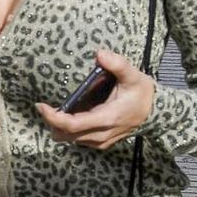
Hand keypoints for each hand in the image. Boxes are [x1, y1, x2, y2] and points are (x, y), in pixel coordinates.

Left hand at [35, 49, 154, 149]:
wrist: (156, 113)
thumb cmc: (142, 94)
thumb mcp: (134, 76)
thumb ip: (118, 64)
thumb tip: (100, 53)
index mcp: (106, 119)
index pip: (71, 125)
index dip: (52, 118)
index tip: (40, 105)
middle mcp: (100, 134)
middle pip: (65, 135)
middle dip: (52, 122)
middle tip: (47, 105)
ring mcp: (100, 141)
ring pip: (69, 139)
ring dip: (60, 126)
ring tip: (58, 109)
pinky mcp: (100, 143)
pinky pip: (77, 140)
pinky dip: (69, 130)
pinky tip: (72, 115)